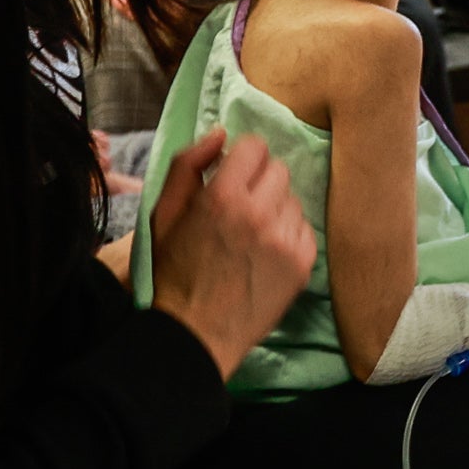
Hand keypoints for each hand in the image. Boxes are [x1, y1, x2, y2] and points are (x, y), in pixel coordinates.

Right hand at [145, 125, 315, 376]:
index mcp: (224, 196)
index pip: (255, 146)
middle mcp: (260, 213)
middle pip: (278, 169)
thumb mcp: (163, 213)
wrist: (197, 334)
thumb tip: (221, 134)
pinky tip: (265, 254)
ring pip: (292, 199)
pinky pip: (305, 227)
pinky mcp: (304, 262)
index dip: (242, 158)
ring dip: (275, 208)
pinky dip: (288, 235)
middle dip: (259, 181)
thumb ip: (188, 164)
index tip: (234, 174)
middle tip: (241, 207)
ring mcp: (286, 239)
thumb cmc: (176, 271)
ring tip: (252, 235)